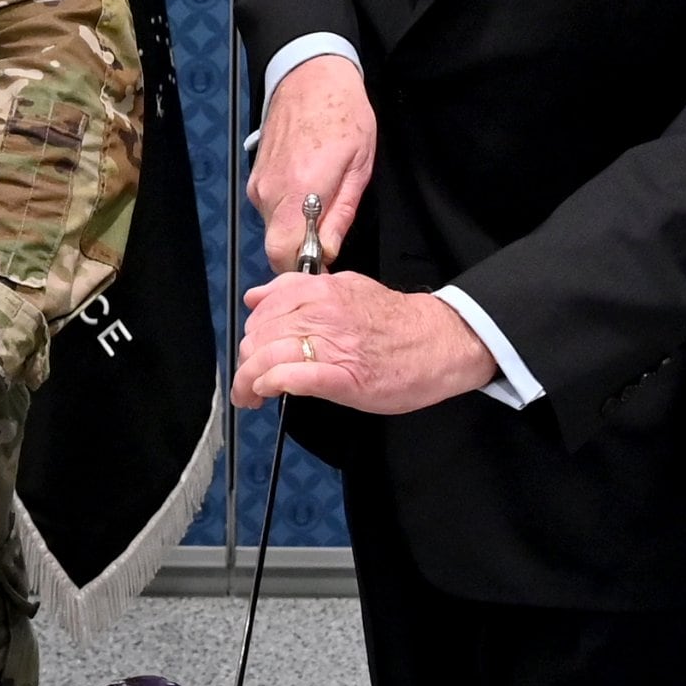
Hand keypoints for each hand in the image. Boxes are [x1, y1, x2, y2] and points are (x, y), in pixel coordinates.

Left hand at [233, 272, 496, 415]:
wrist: (440, 342)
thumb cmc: (395, 322)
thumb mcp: (345, 289)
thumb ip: (296, 291)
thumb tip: (255, 296)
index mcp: (321, 290)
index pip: (262, 310)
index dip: (250, 335)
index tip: (250, 353)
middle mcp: (322, 312)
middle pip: (259, 337)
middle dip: (245, 362)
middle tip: (247, 382)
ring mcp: (333, 345)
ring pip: (268, 357)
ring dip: (249, 380)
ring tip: (248, 395)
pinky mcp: (343, 377)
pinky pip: (292, 377)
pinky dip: (271, 384)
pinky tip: (266, 393)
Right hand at [249, 55, 374, 271]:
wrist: (310, 75)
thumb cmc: (342, 113)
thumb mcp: (360, 166)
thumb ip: (341, 213)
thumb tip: (328, 251)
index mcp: (299, 189)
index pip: (284, 254)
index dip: (304, 267)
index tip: (325, 266)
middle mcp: (271, 191)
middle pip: (278, 245)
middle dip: (303, 248)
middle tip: (331, 234)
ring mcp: (259, 184)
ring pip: (274, 228)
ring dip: (297, 227)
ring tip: (322, 199)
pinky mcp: (255, 177)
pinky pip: (270, 210)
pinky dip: (288, 210)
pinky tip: (308, 187)